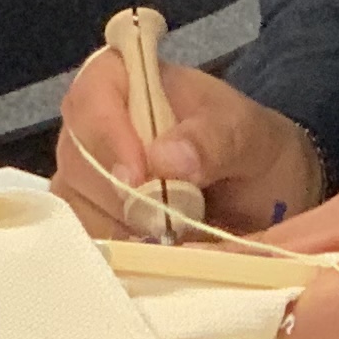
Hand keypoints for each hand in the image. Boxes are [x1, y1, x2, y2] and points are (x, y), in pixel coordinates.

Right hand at [51, 55, 326, 241]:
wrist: (264, 200)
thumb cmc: (253, 151)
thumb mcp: (250, 137)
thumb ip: (214, 139)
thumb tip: (164, 159)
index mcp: (132, 81)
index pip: (94, 90)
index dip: (108, 132)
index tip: (139, 177)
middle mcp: (97, 124)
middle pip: (77, 154)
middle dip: (120, 194)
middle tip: (169, 222)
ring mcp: (87, 175)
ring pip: (75, 202)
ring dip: (121, 228)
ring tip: (172, 239)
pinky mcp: (90, 220)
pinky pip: (82, 238)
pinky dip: (115, 253)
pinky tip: (152, 257)